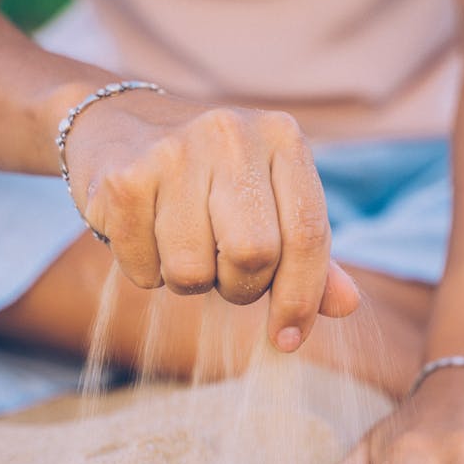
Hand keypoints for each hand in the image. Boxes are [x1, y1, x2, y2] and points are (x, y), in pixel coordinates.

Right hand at [64, 91, 358, 349]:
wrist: (116, 124)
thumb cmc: (209, 176)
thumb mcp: (268, 200)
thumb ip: (308, 254)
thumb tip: (348, 306)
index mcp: (282, 137)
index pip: (309, 234)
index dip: (302, 298)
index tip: (287, 338)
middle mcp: (231, 135)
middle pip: (254, 255)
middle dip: (240, 286)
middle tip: (223, 270)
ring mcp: (173, 153)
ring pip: (193, 271)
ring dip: (189, 280)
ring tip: (180, 243)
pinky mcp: (123, 181)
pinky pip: (145, 271)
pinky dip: (147, 272)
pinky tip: (144, 233)